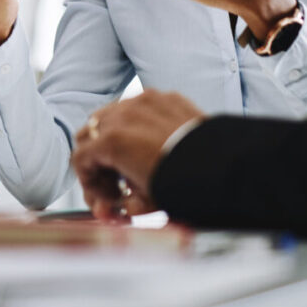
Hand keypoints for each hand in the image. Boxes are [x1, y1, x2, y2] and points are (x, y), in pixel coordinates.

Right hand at [70, 90, 204, 222]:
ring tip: (132, 161)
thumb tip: (119, 208)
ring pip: (111, 115)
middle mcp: (121, 116)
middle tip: (114, 182)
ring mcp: (143, 102)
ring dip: (113, 137)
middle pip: (89, 133)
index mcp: (111, 142)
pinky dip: (137, 124)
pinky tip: (153, 144)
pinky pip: (139, 107)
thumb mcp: (146, 203)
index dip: (88, 182)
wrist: (227, 167)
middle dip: (97, 159)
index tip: (105, 197)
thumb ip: (123, 205)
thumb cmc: (187, 186)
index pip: (80, 159)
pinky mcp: (164, 97)